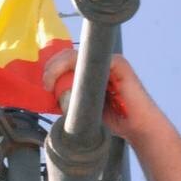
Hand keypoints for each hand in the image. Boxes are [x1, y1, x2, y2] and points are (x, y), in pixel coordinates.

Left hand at [43, 49, 164, 144]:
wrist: (136, 127)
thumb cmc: (112, 118)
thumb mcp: (81, 107)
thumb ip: (67, 98)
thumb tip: (48, 94)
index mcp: (90, 70)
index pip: (66, 59)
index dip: (52, 66)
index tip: (45, 84)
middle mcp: (99, 62)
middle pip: (69, 53)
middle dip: (52, 66)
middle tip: (46, 84)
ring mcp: (109, 61)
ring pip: (78, 54)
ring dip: (59, 66)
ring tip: (50, 83)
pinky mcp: (118, 64)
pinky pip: (95, 59)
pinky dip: (78, 69)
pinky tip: (72, 82)